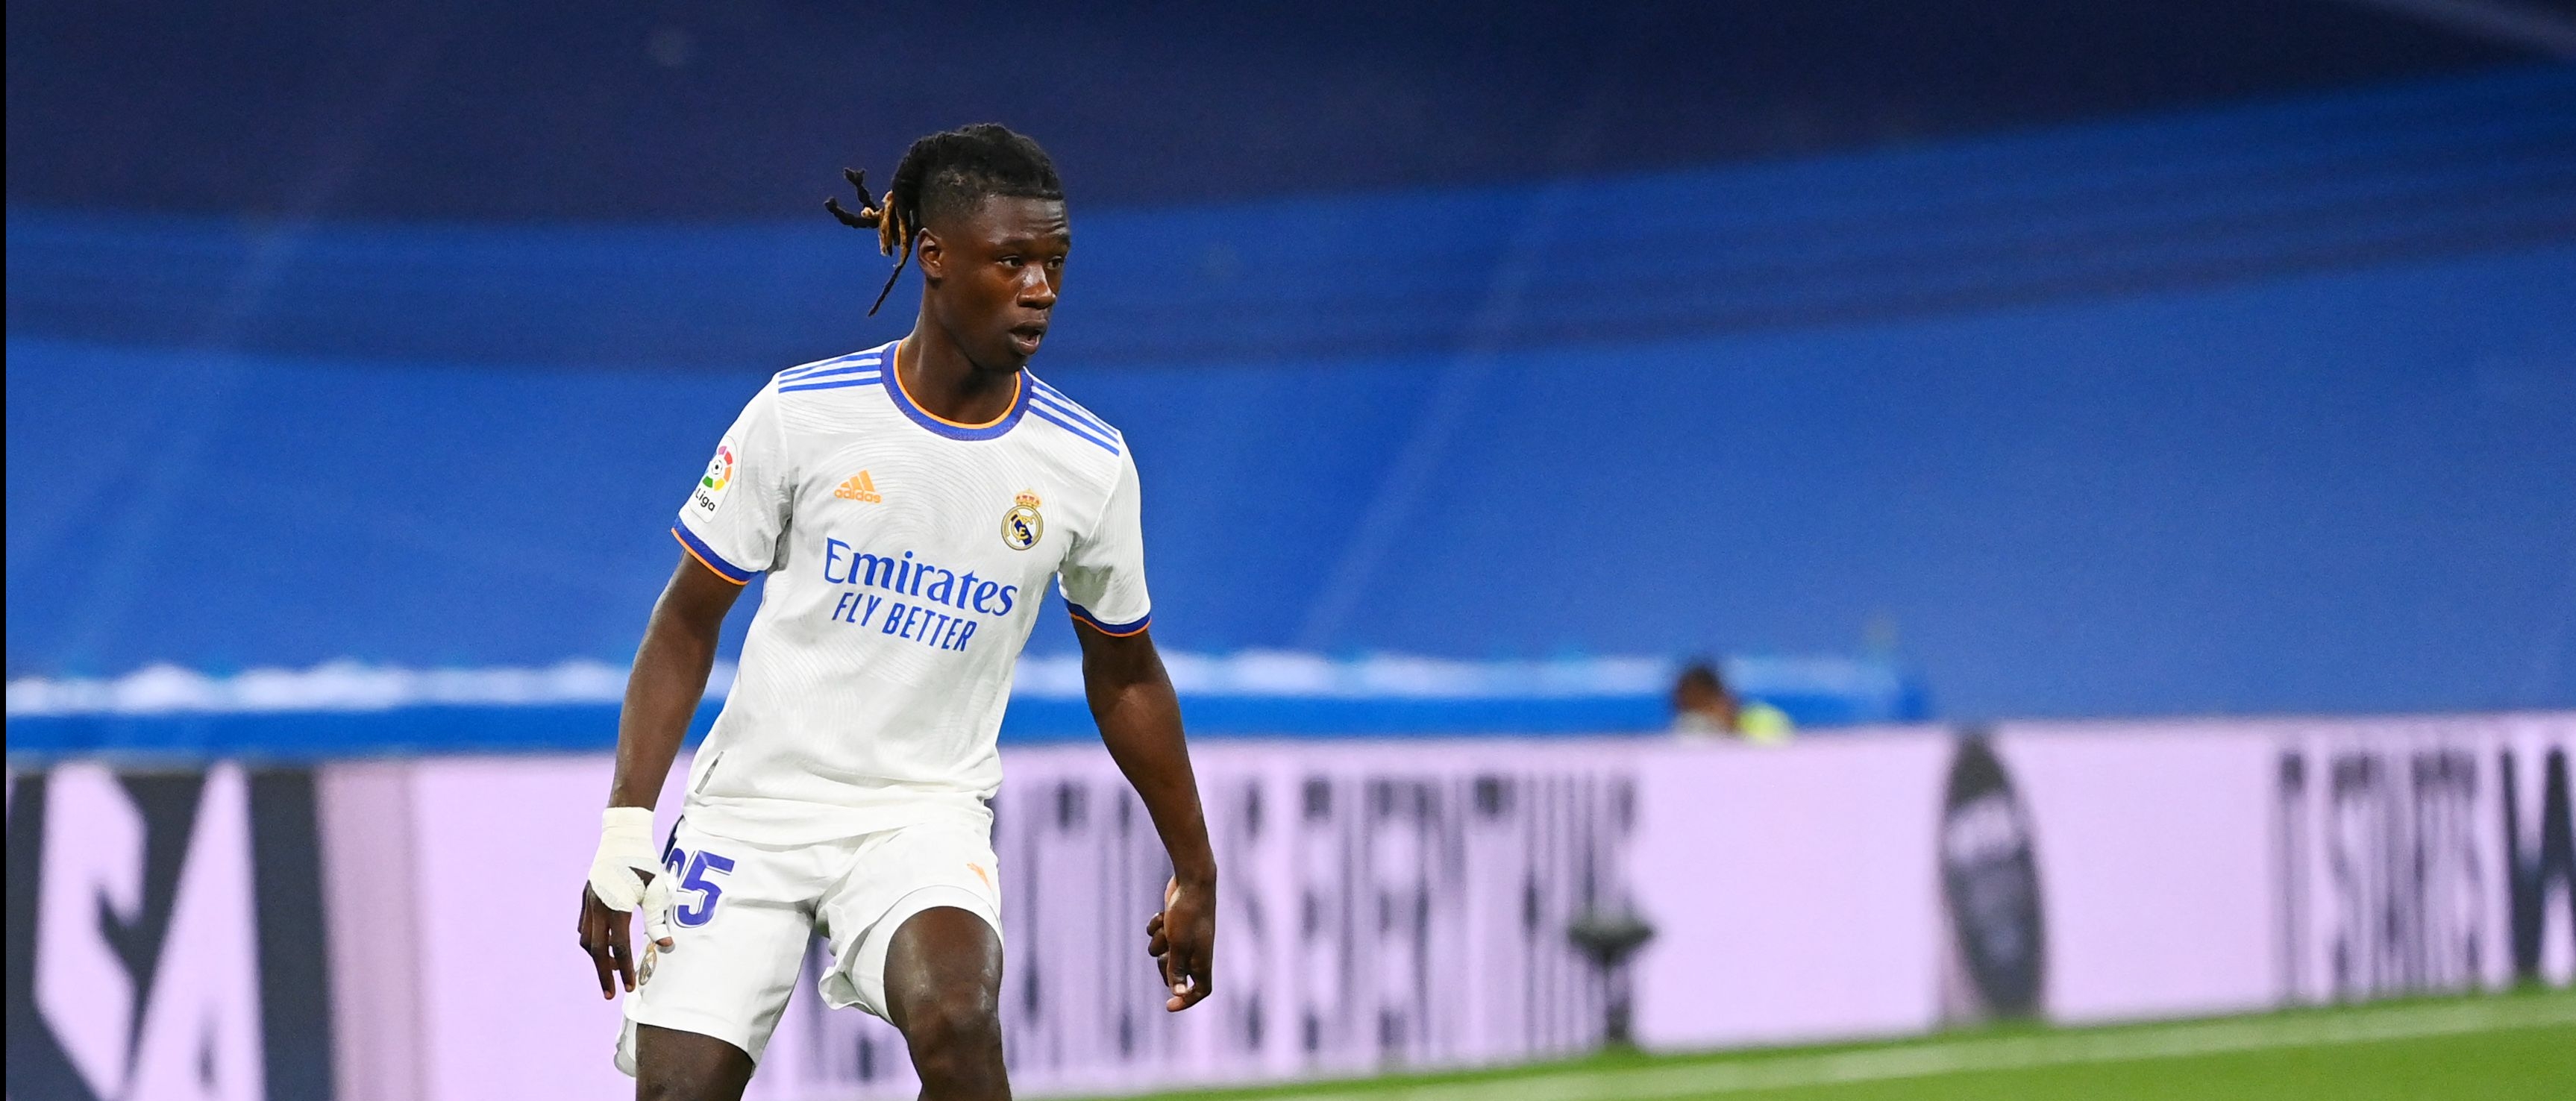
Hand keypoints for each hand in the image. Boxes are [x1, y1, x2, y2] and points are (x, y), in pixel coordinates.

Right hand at [580, 807, 674, 997]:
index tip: (630, 987)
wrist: (623, 836)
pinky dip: (590, 939)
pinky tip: (600, 946)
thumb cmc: (645, 863)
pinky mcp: (586, 896)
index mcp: (616, 907)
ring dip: (597, 957)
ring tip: (611, 970)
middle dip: (603, 975)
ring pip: (586, 939)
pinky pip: (583, 925)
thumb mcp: (656, 891)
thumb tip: (665, 945)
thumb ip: (657, 919)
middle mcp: (597, 907)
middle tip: (610, 995)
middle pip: (596, 950)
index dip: (625, 969)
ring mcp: (588, 901)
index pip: (618, 948)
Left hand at [1145, 875, 1214, 1010]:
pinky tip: (1162, 915)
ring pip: (1163, 952)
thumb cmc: (1188, 916)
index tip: (1169, 1005)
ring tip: (1166, 927)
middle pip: (1176, 973)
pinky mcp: (1176, 924)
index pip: (1200, 990)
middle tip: (1163, 954)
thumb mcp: (1178, 946)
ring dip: (1158, 941)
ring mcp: (1186, 936)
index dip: (1187, 1000)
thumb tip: (1178, 993)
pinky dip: (1156, 927)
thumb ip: (1176, 970)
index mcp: (1202, 960)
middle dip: (1164, 966)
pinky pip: (1159, 935)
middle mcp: (1196, 951)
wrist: (1192, 881)